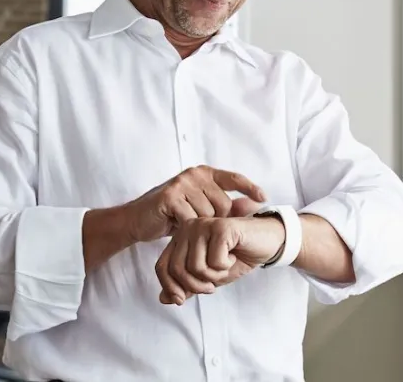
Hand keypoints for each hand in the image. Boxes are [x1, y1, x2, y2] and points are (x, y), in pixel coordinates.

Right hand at [121, 165, 266, 243]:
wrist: (138, 220)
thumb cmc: (172, 215)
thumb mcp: (201, 209)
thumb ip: (225, 207)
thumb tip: (254, 206)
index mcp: (205, 173)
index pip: (234, 178)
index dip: (250, 188)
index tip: (264, 198)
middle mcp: (195, 174)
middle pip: (224, 204)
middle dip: (215, 221)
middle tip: (197, 223)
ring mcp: (182, 183)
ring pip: (208, 214)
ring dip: (199, 226)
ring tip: (184, 223)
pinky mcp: (171, 196)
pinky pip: (192, 219)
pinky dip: (186, 228)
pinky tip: (175, 225)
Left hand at [155, 215, 285, 304]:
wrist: (268, 243)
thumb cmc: (239, 256)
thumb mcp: (210, 277)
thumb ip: (187, 285)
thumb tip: (163, 299)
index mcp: (182, 237)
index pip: (162, 266)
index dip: (170, 287)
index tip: (182, 300)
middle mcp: (189, 227)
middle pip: (177, 268)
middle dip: (196, 285)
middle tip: (213, 284)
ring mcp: (204, 224)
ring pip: (195, 266)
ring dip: (214, 275)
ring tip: (226, 265)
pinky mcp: (221, 227)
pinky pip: (215, 261)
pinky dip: (226, 266)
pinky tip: (234, 255)